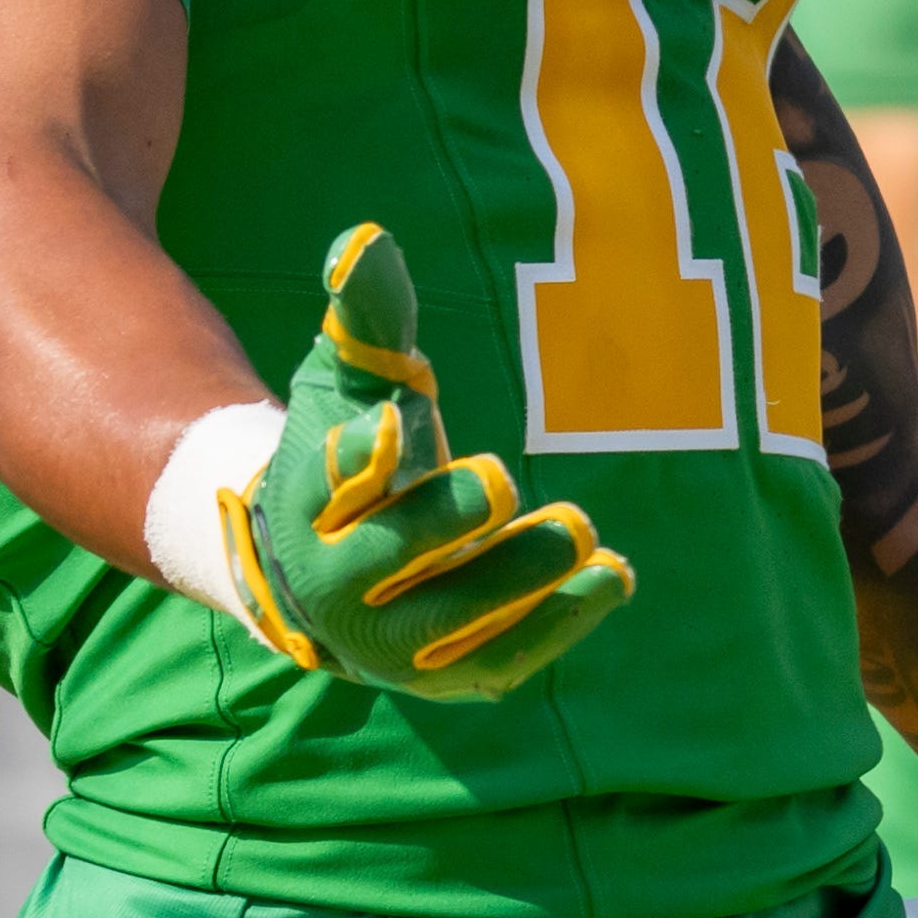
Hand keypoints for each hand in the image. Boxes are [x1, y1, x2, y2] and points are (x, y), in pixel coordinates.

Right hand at [225, 226, 635, 699]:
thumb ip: (365, 315)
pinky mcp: (447, 675)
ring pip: (450, 625)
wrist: (322, 571)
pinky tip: (612, 577)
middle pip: (387, 563)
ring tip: (582, 533)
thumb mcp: (351, 378)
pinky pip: (502, 661)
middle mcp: (337, 586)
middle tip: (499, 477)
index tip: (398, 421)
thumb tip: (364, 241)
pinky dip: (557, 623)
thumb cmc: (349, 453)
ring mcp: (392, 642)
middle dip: (443, 523)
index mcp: (305, 506)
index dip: (363, 455)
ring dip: (516, 582)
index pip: (331, 483)